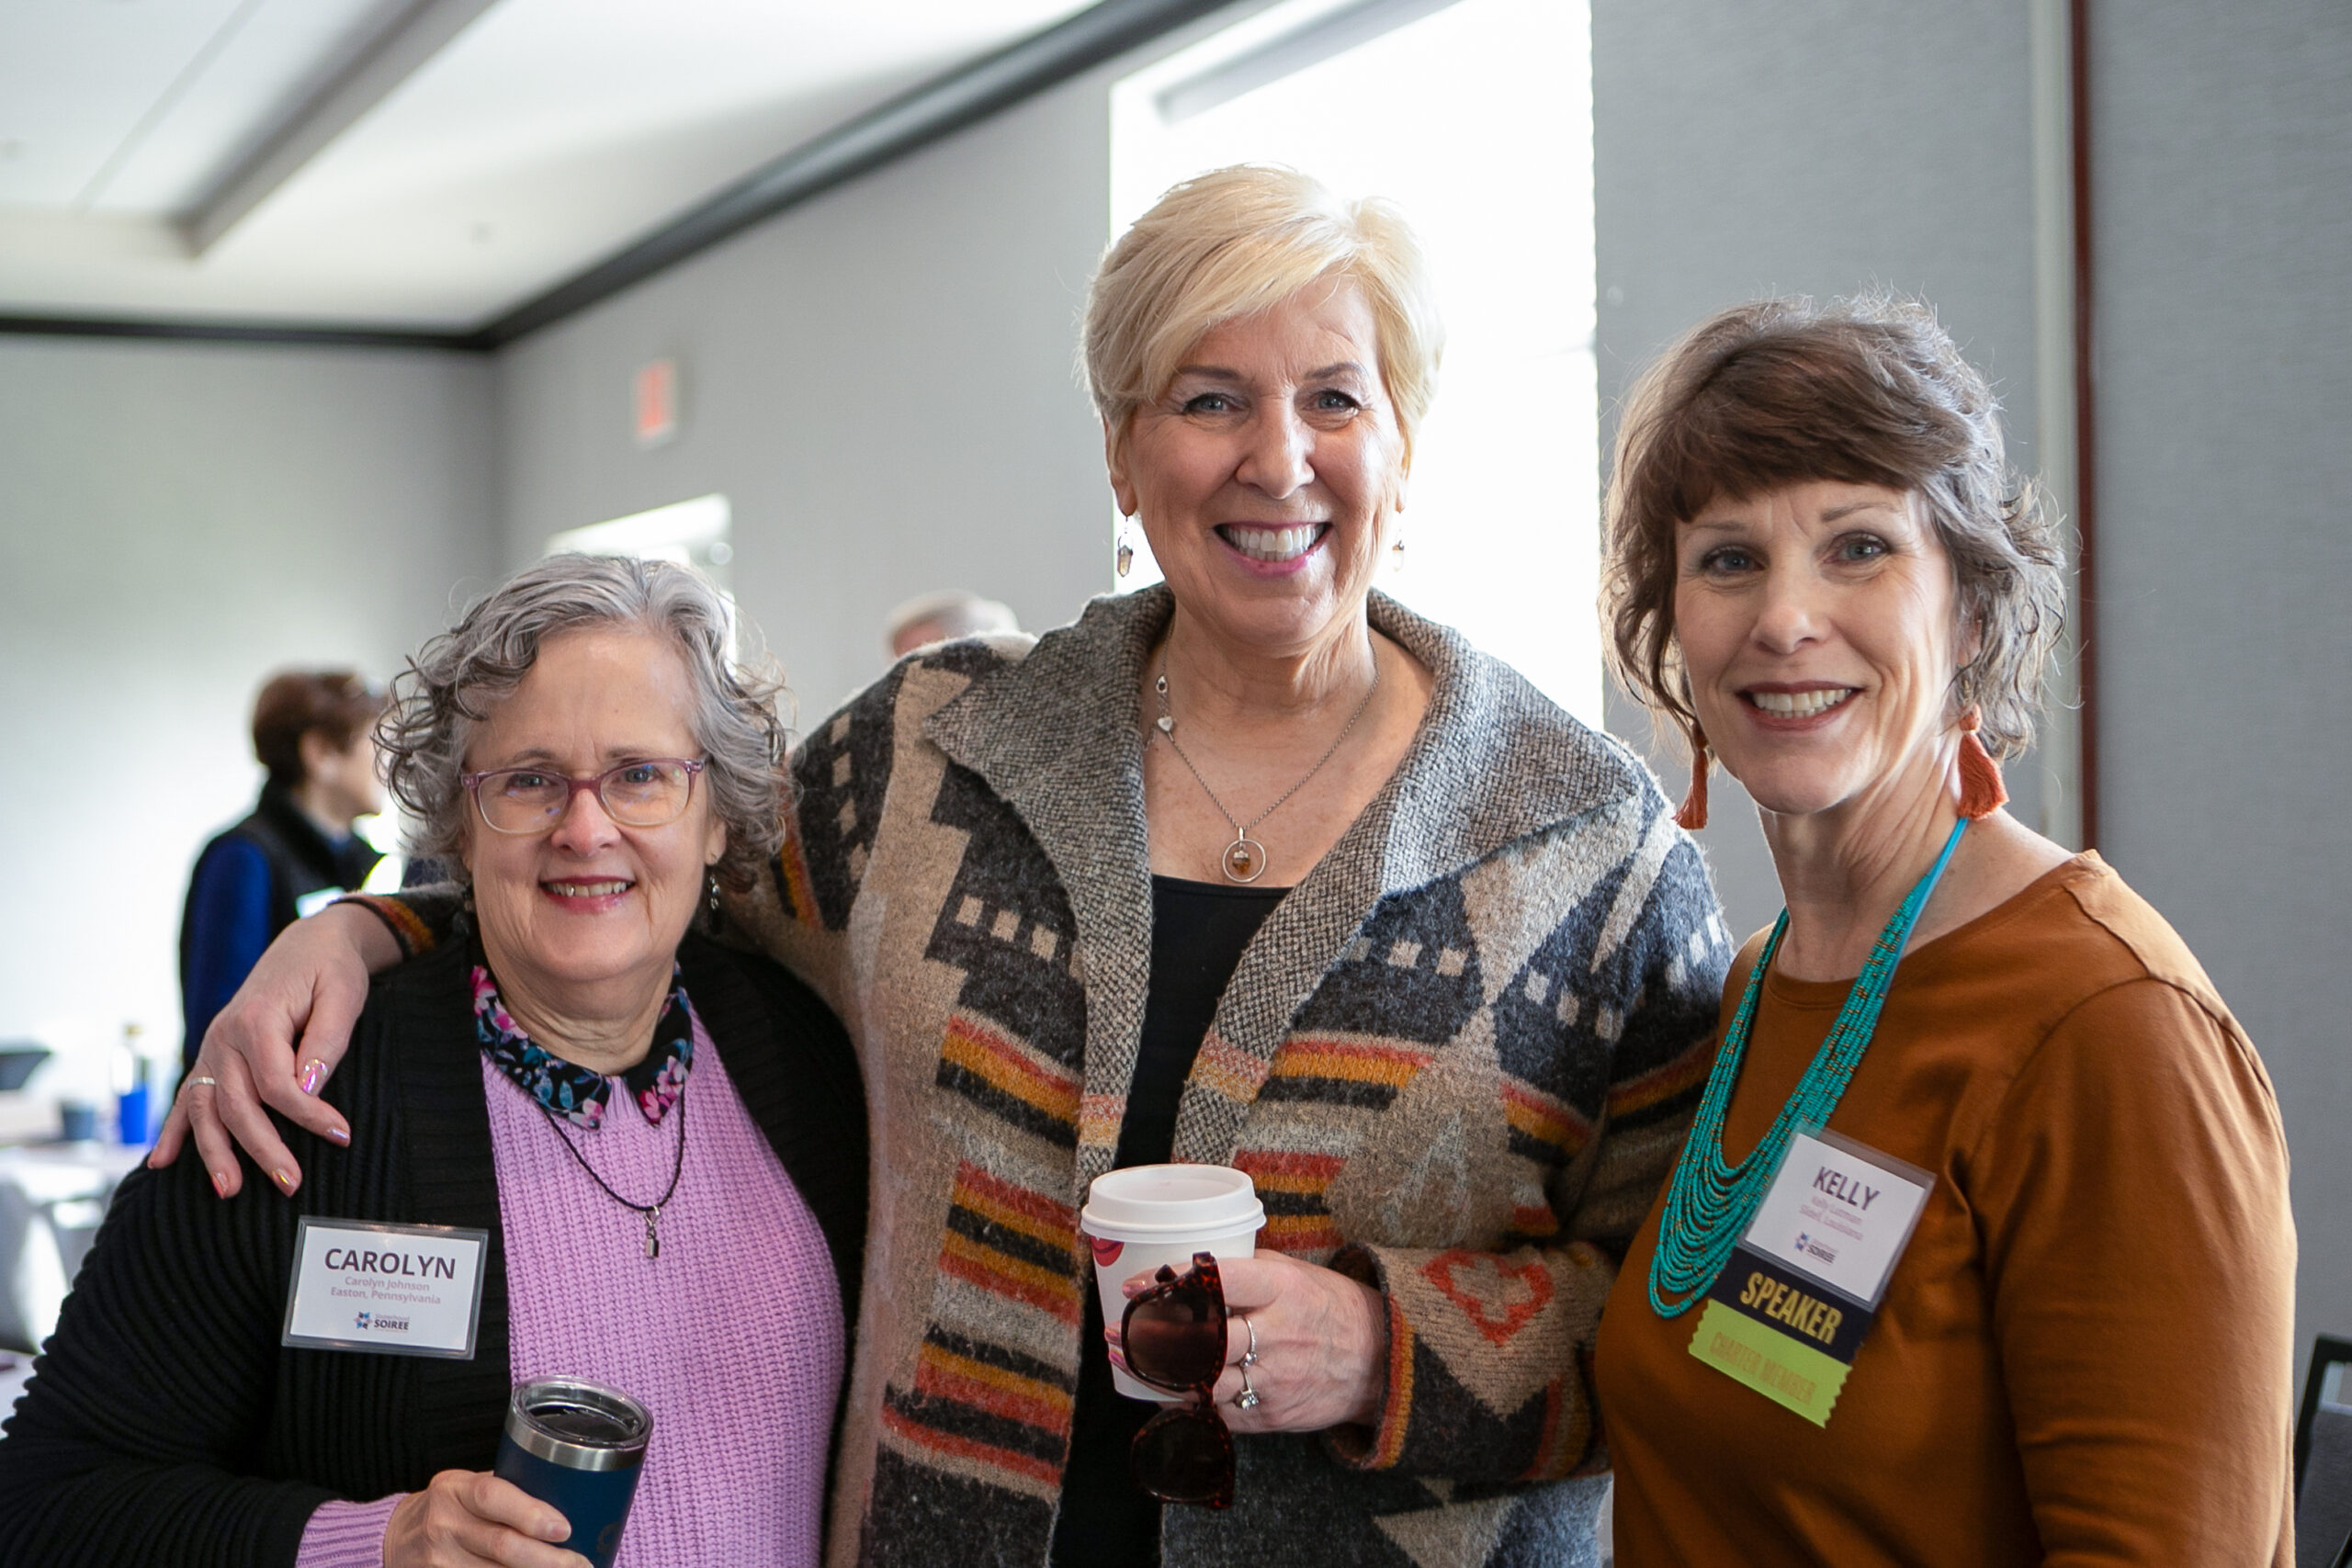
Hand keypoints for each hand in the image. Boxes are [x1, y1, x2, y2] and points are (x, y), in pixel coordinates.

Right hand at [149, 902, 395, 1195]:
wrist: (307, 945)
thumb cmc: (330, 970)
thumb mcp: (343, 996)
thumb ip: (326, 1042)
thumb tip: (308, 1088)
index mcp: (256, 1019)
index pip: (277, 1083)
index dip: (309, 1114)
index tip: (342, 1135)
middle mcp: (224, 1036)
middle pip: (238, 1104)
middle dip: (263, 1149)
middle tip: (291, 1184)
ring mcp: (212, 1048)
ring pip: (204, 1109)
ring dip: (213, 1152)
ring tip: (229, 1190)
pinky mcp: (212, 1057)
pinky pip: (186, 1097)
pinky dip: (172, 1131)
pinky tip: (159, 1163)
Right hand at [383, 1470, 589, 1567]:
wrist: (397, 1538)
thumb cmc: (449, 1508)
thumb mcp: (467, 1487)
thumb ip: (507, 1494)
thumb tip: (568, 1502)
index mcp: (454, 1489)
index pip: (494, 1496)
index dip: (532, 1514)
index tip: (565, 1529)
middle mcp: (442, 1524)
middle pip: (501, 1545)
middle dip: (548, 1559)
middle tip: (581, 1564)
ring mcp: (436, 1560)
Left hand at [1111, 1251, 1387, 1434]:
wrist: (1379, 1361)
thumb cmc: (1328, 1307)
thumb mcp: (1295, 1273)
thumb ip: (1244, 1270)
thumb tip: (1185, 1265)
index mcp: (1282, 1290)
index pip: (1219, 1282)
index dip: (1171, 1284)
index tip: (1136, 1285)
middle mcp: (1277, 1335)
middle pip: (1203, 1341)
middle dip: (1151, 1338)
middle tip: (1117, 1331)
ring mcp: (1274, 1380)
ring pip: (1202, 1383)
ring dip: (1156, 1374)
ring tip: (1124, 1359)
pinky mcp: (1270, 1416)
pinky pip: (1217, 1413)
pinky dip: (1184, 1401)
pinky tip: (1161, 1388)